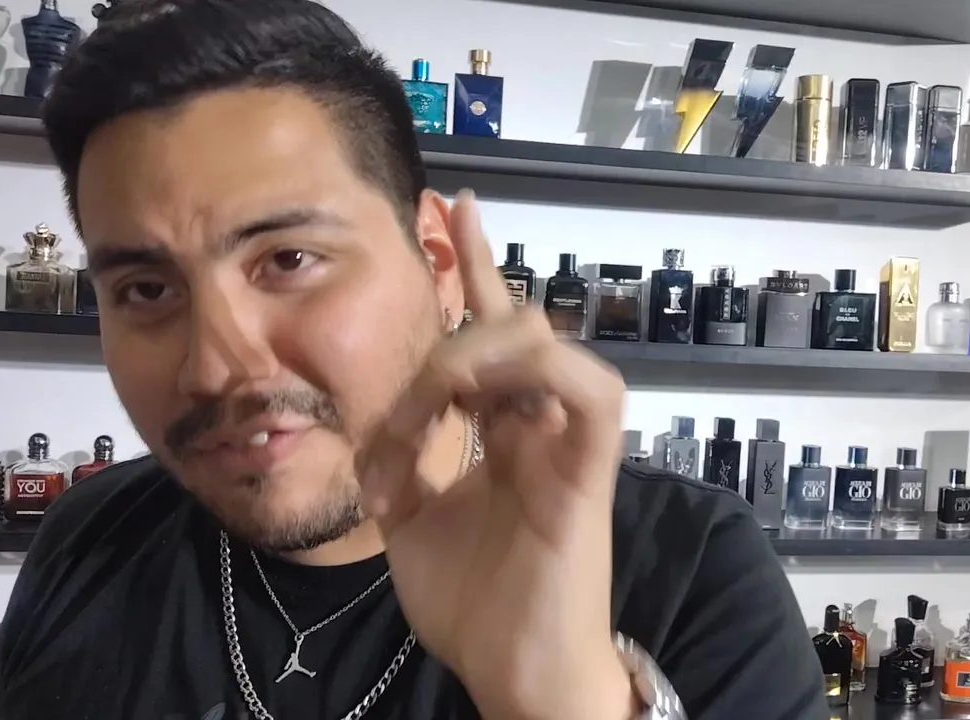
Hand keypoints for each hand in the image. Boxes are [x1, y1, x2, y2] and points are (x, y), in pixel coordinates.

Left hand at [356, 190, 634, 719]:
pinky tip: (481, 392)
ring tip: (439, 390)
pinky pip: (593, 395)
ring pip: (551, 347)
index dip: (476, 269)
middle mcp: (542, 428)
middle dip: (459, 318)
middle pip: (518, 328)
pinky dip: (542, 372)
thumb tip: (376, 422)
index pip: (492, 335)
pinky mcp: (589, 475)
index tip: (450, 210)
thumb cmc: (476, 608)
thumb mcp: (415, 521)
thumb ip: (403, 462)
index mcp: (505, 434)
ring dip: (481, 352)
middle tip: (416, 358)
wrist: (516, 676)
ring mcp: (570, 447)